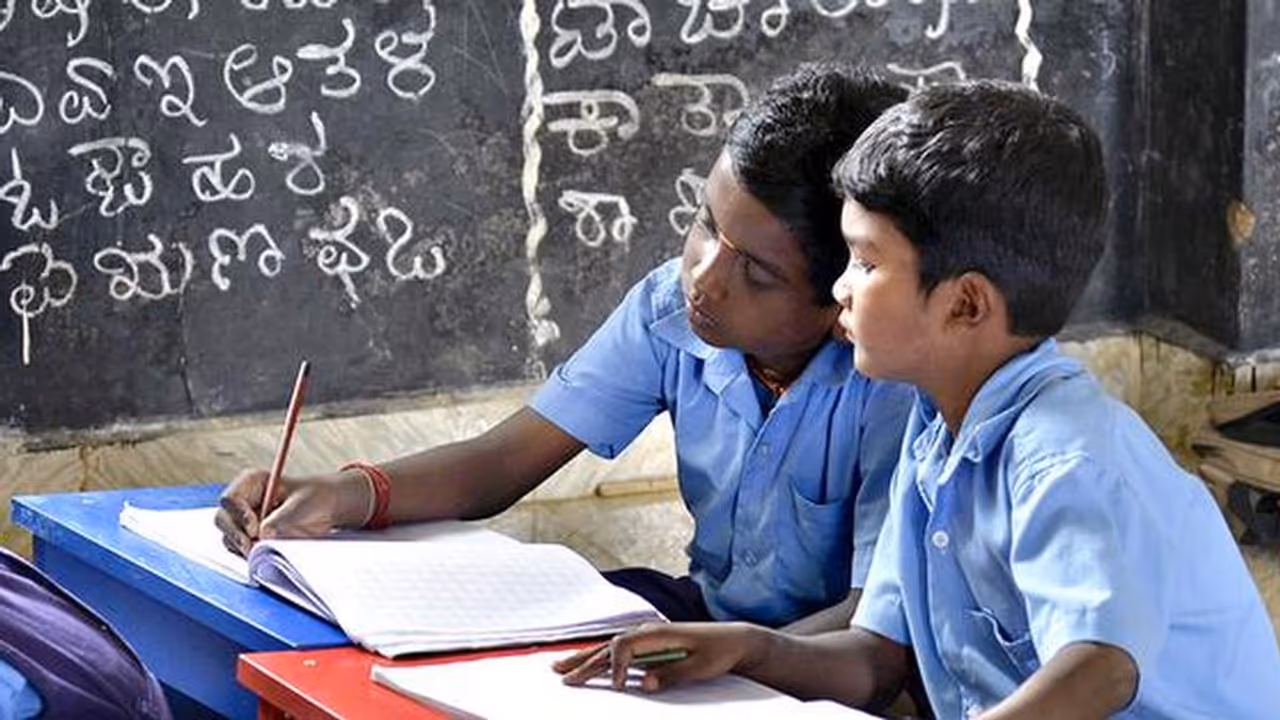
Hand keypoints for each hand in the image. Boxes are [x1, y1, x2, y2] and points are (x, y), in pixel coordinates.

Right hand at [215, 468, 370, 555]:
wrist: (326, 507)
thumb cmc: (314, 497)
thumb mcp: (301, 505)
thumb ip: (281, 519)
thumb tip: (262, 534)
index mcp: (251, 482)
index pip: (230, 499)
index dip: (238, 514)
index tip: (254, 529)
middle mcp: (242, 501)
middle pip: (223, 519)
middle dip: (236, 535)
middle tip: (252, 547)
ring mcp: (243, 520)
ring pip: (229, 537)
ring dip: (242, 547)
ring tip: (263, 551)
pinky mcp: (248, 537)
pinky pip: (239, 549)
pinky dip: (248, 554)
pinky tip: (263, 554)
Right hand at [552, 622, 762, 692]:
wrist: (733, 640)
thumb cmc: (719, 651)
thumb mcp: (700, 666)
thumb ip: (672, 674)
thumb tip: (645, 683)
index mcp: (658, 633)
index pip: (624, 645)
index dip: (618, 666)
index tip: (620, 687)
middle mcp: (647, 632)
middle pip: (609, 647)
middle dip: (585, 662)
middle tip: (563, 678)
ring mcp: (646, 637)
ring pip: (608, 648)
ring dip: (584, 659)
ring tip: (559, 667)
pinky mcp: (648, 646)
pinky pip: (617, 652)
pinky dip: (598, 659)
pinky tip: (586, 664)